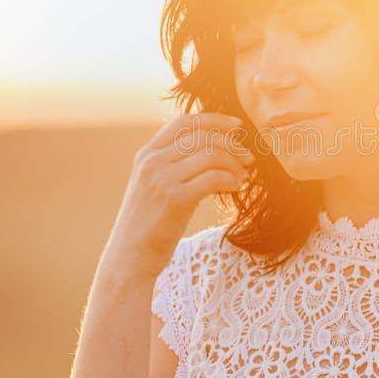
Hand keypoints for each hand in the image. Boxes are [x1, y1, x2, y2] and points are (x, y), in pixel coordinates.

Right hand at [104, 112, 254, 278]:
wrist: (129, 257)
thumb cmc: (149, 224)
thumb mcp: (154, 185)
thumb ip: (172, 164)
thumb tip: (212, 149)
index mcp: (147, 154)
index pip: (184, 122)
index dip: (214, 119)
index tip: (237, 126)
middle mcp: (152, 161)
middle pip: (202, 136)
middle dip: (232, 144)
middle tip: (249, 158)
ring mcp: (161, 179)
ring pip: (211, 155)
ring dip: (235, 164)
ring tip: (244, 176)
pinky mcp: (173, 199)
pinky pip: (213, 178)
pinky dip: (231, 179)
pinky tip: (237, 187)